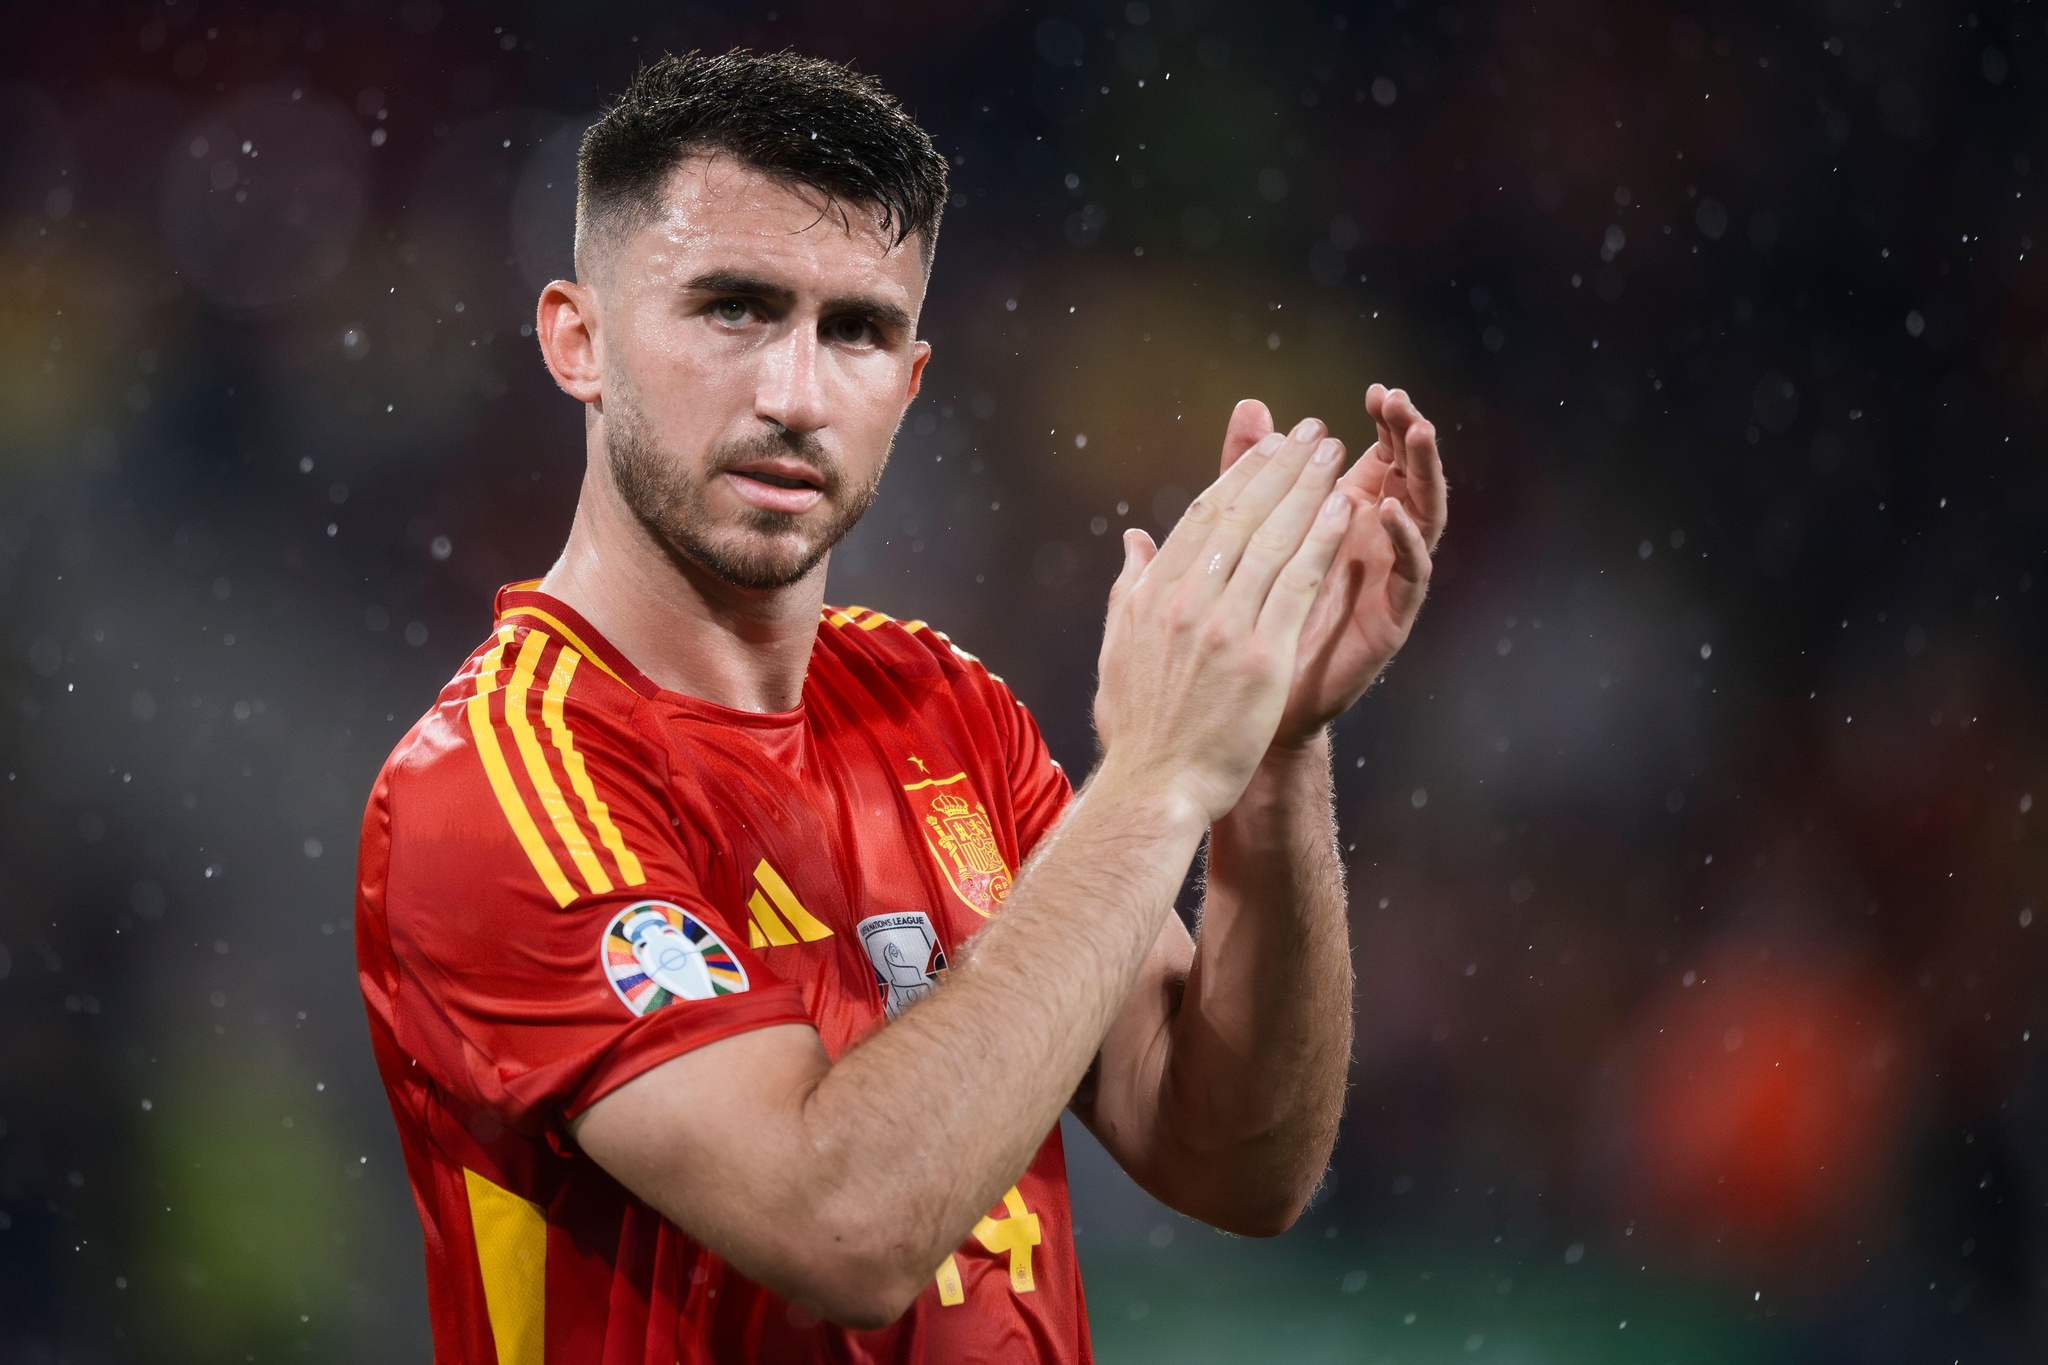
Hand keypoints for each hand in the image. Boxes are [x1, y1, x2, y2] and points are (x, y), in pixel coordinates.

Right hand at [1093, 419, 1354, 823]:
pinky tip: (1342, 510)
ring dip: (1306, 490)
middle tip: (1309, 433)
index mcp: (1150, 594)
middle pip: (1239, 516)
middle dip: (1278, 468)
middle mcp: (1185, 599)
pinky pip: (1296, 583)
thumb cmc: (1138, 730)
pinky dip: (1319, 541)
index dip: (1238, 478)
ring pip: (1271, 539)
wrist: (1154, 788)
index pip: (1201, 520)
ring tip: (1332, 454)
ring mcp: (1223, 625)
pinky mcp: (1261, 654)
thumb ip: (1129, 588)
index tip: (1265, 448)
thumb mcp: (1118, 649)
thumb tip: (1134, 541)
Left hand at [1218, 386, 1443, 745]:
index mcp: (1342, 517)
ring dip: (1421, 473)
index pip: (1375, 458)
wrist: (1247, 704)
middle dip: (1406, 436)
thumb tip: (1250, 405)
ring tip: (1415, 434)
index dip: (1383, 424)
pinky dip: (1406, 540)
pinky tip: (1389, 512)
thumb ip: (1249, 469)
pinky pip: (1412, 573)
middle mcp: (1373, 542)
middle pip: (1405, 477)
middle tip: (1399, 400)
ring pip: (1421, 515)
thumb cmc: (1247, 619)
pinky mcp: (1391, 617)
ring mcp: (1387, 578)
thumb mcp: (1243, 532)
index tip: (1375, 389)